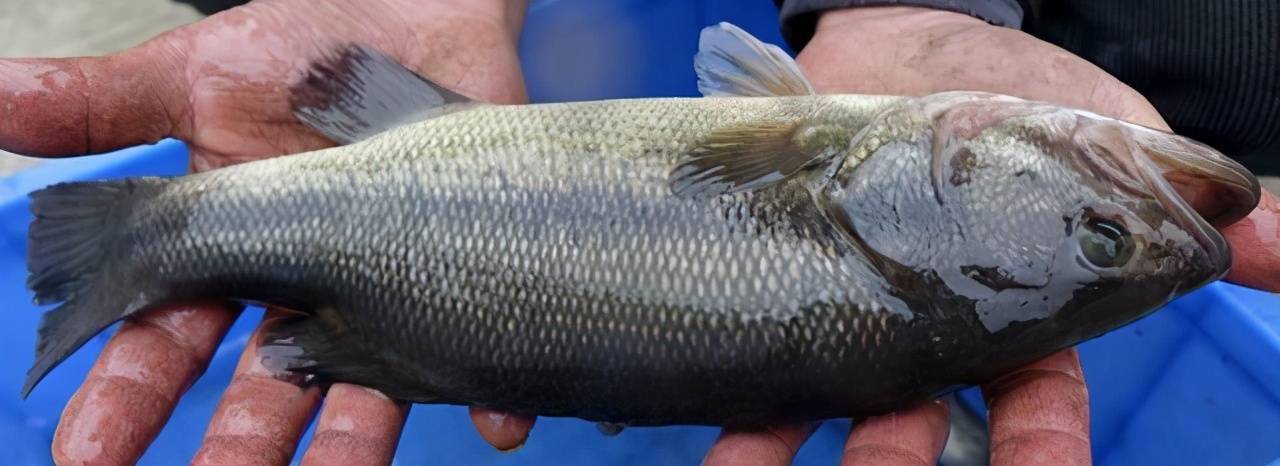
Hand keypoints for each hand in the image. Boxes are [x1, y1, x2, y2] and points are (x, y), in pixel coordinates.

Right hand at [0, 0, 536, 462]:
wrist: (416, 7)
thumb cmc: (305, 42)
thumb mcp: (197, 71)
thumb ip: (102, 104)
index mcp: (232, 252)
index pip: (163, 342)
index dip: (124, 399)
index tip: (87, 454)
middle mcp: (306, 286)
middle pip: (263, 386)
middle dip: (238, 444)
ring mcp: (389, 283)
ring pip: (365, 385)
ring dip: (350, 443)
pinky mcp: (469, 264)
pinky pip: (482, 346)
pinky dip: (489, 392)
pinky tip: (496, 421)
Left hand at [702, 7, 1279, 465]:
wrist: (916, 49)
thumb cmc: (1022, 108)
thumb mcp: (1111, 145)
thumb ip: (1182, 199)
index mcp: (1013, 320)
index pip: (1034, 407)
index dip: (1039, 450)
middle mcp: (927, 336)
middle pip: (914, 422)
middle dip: (893, 460)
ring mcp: (850, 314)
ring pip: (820, 404)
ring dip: (780, 448)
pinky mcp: (781, 282)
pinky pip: (746, 348)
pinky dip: (720, 399)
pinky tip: (710, 431)